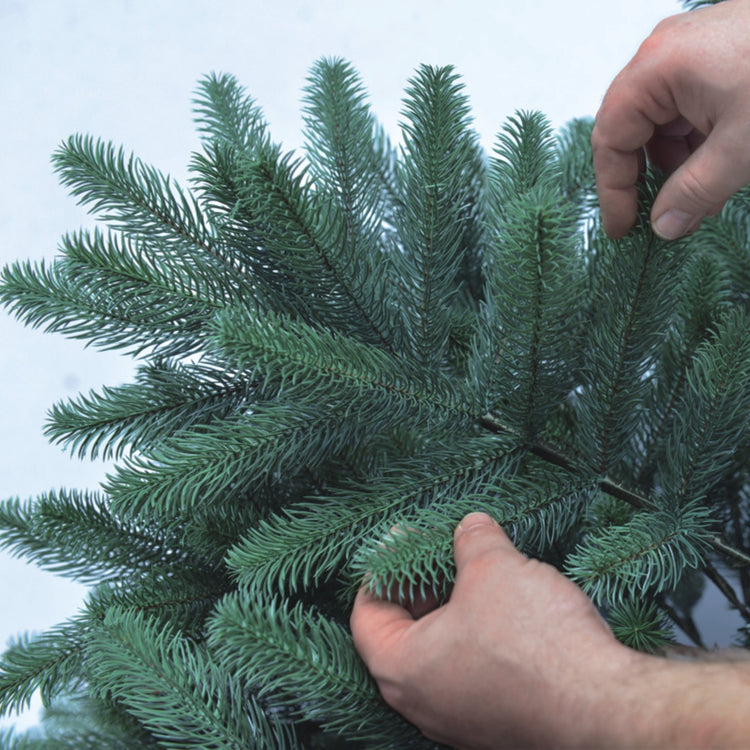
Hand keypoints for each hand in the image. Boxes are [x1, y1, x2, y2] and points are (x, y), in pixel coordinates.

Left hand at [350, 513, 639, 748]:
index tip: (400, 545)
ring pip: (441, 655)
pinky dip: (479, 638)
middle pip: (402, 634)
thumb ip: (471, 539)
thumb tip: (470, 526)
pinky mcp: (498, 724)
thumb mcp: (493, 568)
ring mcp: (461, 720)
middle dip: (421, 586)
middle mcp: (424, 704)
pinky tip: (507, 609)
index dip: (381, 571)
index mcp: (402, 669)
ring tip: (477, 573)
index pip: (366, 615)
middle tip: (439, 552)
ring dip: (453, 611)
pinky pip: (473, 673)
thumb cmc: (535, 644)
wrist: (606, 709)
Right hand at [591, 0, 749, 239]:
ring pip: (659, 117)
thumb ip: (694, 193)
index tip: (623, 229)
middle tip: (659, 214)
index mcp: (655, 68)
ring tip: (702, 191)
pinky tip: (719, 161)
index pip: (612, 140)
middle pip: (630, 126)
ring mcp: (689, 46)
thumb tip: (664, 226)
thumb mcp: (741, 149)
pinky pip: (686, 102)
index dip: (614, 190)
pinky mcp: (716, 49)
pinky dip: (695, 136)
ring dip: (674, 159)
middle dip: (645, 175)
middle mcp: (663, 51)